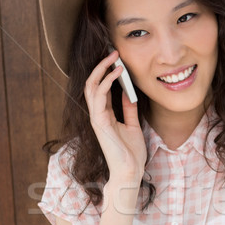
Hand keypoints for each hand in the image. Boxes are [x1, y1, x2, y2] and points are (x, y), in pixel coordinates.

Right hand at [84, 50, 146, 183]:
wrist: (130, 171)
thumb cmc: (131, 153)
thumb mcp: (133, 126)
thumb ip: (128, 111)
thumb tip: (128, 94)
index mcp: (104, 115)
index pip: (101, 88)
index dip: (106, 72)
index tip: (117, 59)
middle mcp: (97, 114)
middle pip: (92, 84)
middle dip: (101, 66)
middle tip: (114, 52)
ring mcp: (96, 118)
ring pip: (91, 86)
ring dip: (102, 69)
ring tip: (115, 57)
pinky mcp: (99, 122)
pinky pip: (98, 97)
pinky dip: (107, 82)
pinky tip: (117, 73)